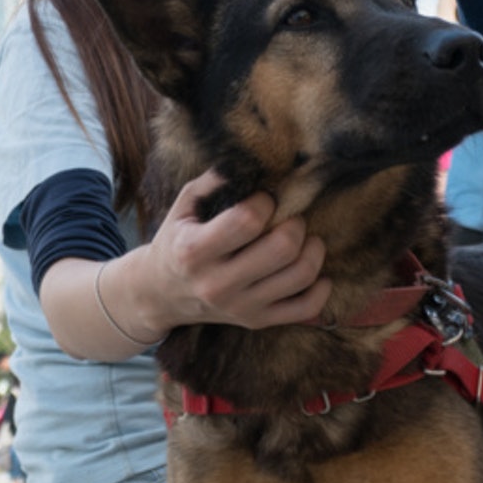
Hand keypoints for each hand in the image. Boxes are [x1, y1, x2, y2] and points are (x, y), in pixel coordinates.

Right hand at [136, 171, 330, 333]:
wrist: (160, 295)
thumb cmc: (177, 240)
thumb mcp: (184, 205)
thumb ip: (216, 180)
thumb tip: (259, 160)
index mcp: (194, 251)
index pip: (248, 221)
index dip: (265, 202)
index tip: (265, 198)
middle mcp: (217, 284)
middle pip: (282, 249)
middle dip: (295, 223)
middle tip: (290, 217)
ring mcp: (239, 307)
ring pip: (300, 276)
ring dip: (313, 249)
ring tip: (305, 237)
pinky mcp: (256, 321)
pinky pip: (306, 309)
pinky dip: (321, 287)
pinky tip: (315, 270)